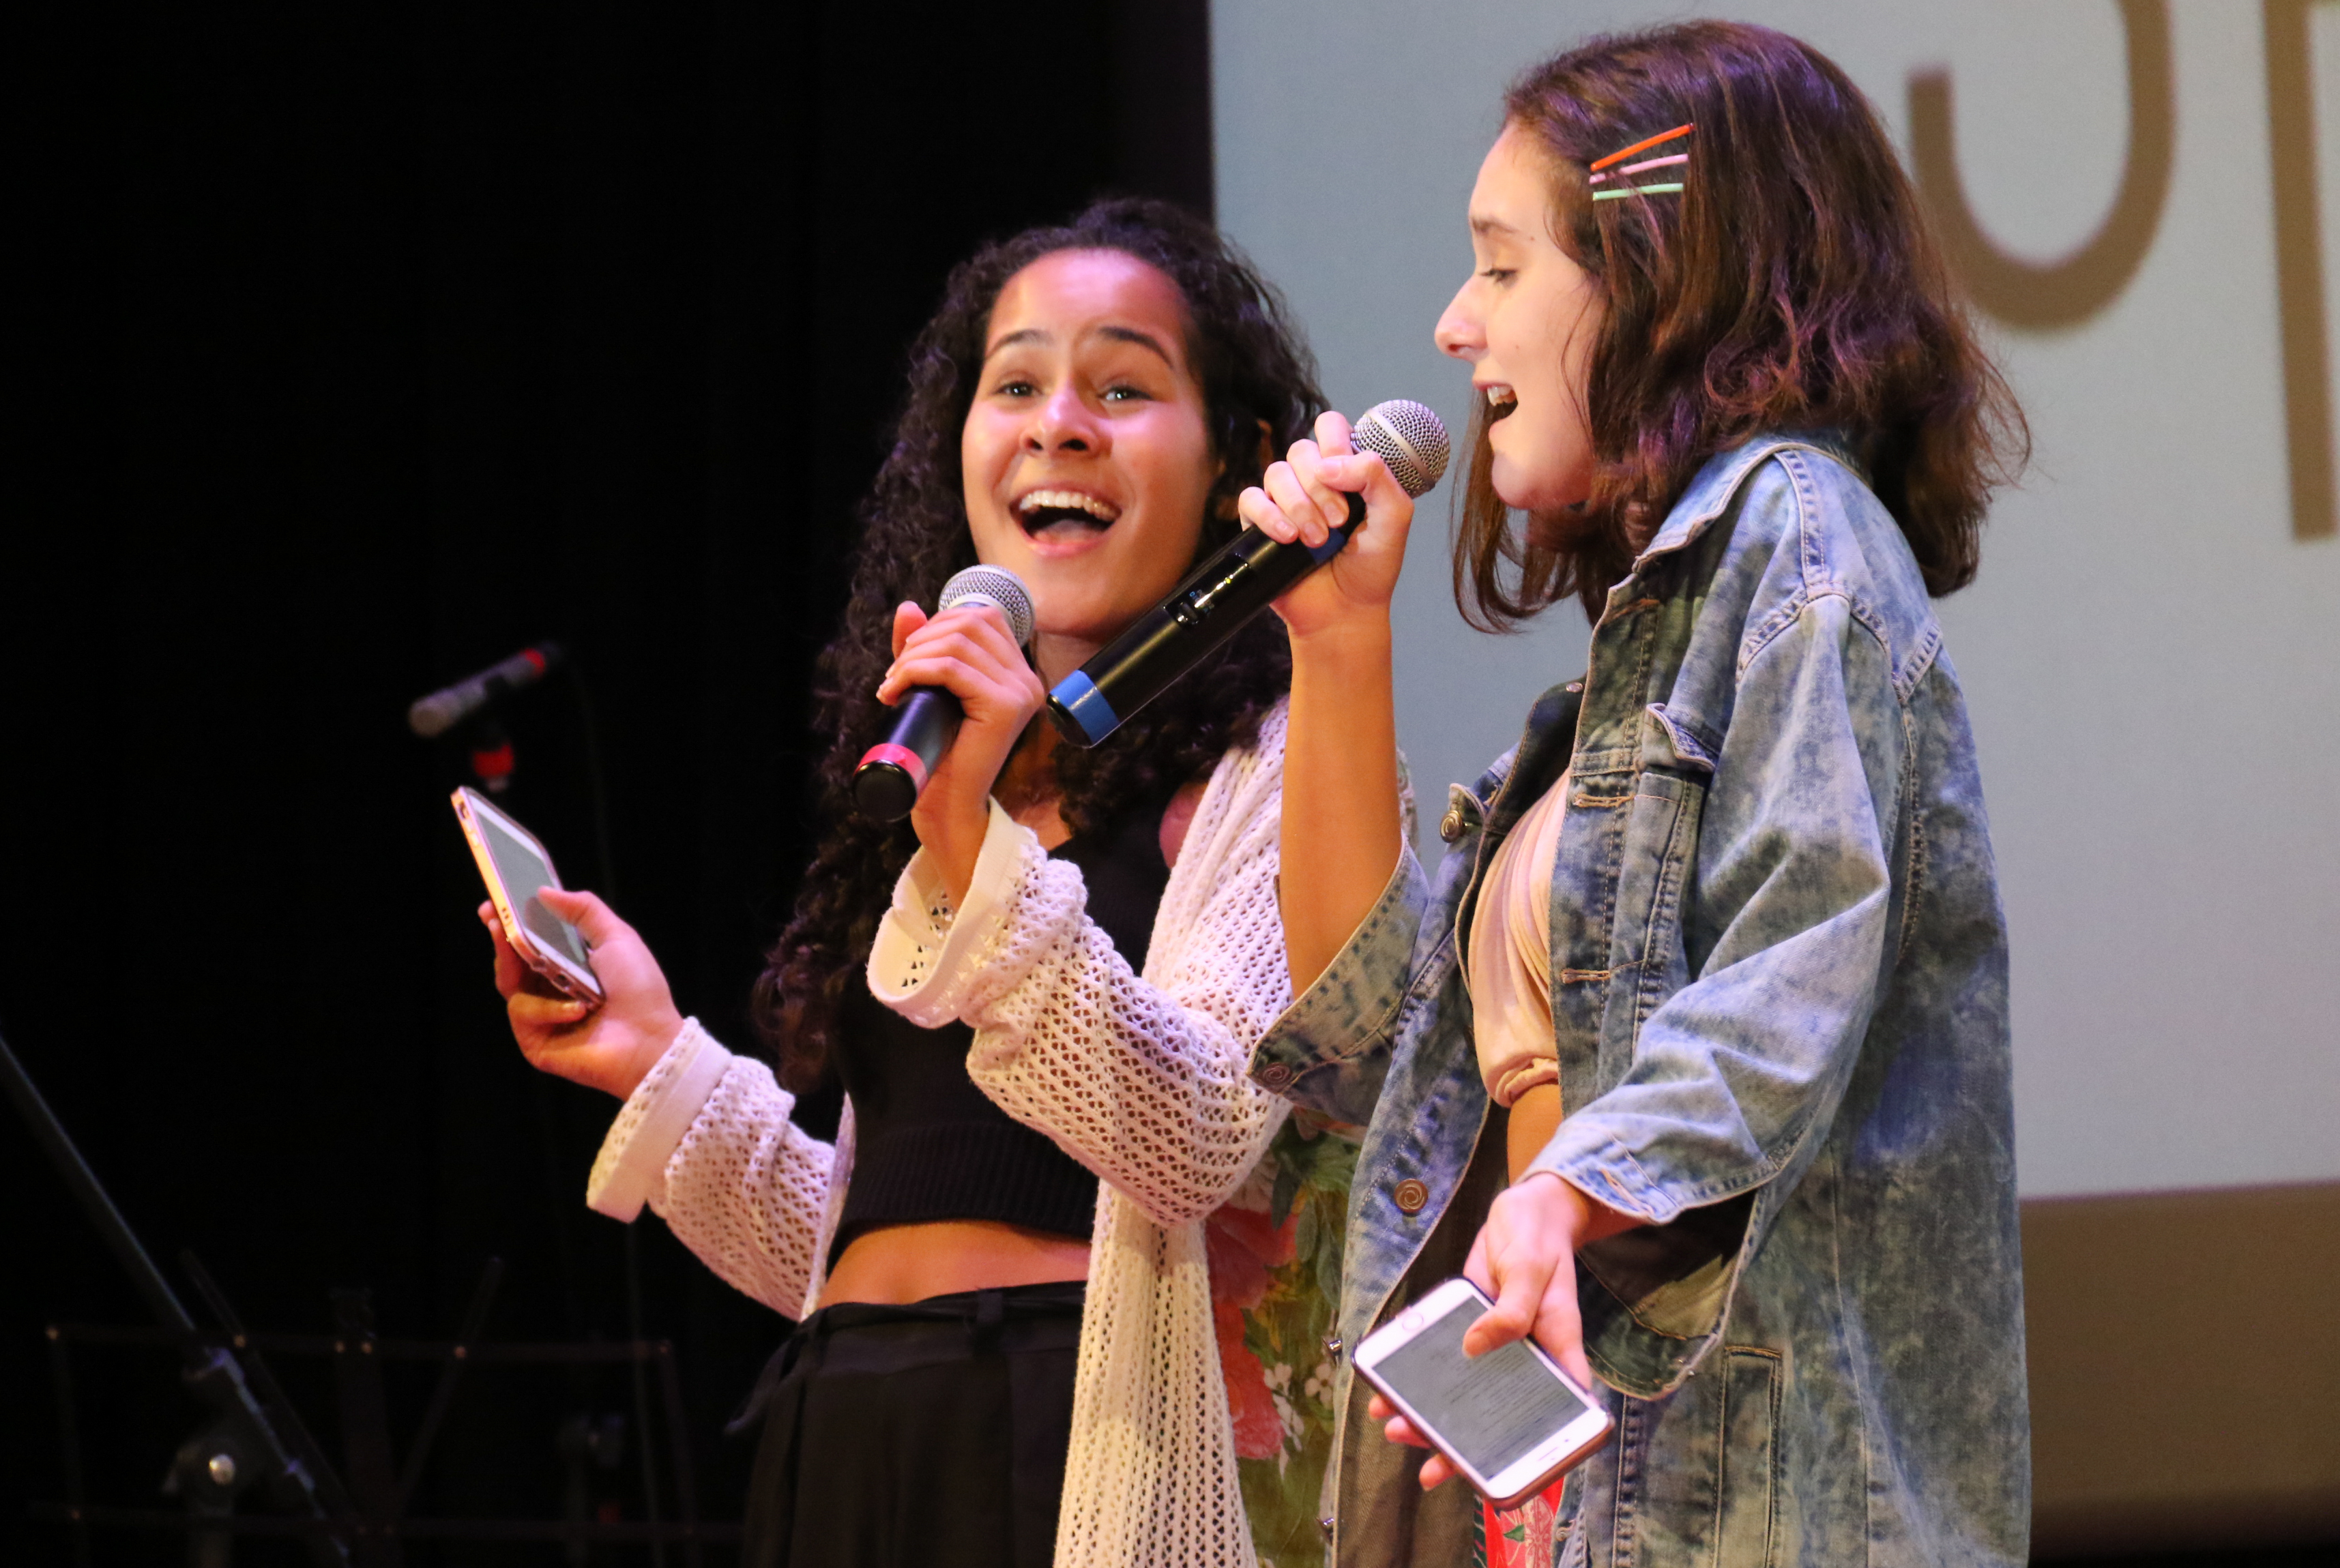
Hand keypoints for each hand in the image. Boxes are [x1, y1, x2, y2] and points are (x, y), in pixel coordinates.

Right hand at [481, 887, 682, 1099]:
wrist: (651, 1039)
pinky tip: (579, 1010)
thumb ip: (585, 910)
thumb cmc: (640, 990)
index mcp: (566, 964)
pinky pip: (525, 1015)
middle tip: (493, 918)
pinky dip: (550, 1009)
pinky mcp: (536, 1043)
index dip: (508, 922)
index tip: (493, 904)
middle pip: (511, 961)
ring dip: (521, 967)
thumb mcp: (617, 937)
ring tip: (539, 958)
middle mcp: (549, 989)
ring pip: (509, 985)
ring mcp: (541, 1018)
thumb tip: (543, 891)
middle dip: (501, 938)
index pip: (528, 940)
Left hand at [875, 599, 1044, 900]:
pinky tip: (896, 692)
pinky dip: (915, 672)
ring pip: (957, 642)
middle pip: (970, 621)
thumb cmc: (938, 752)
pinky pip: (951, 668)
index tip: (911, 657)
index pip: (983, 617)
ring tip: (894, 686)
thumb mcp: (928, 688)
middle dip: (922, 639)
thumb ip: (923, 648)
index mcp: (1018, 674)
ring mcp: (1021, 692)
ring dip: (913, 657)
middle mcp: (1028, 679)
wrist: (947, 805)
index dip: (940, 624)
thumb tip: (908, 608)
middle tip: (896, 674)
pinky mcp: (1005, 707)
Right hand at [1237, 410, 1415, 642]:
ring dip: (1299, 506)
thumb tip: (1331, 463)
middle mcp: (1312, 480)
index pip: (1330, 427)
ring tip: (1317, 540)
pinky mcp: (1259, 524)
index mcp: (1346, 469)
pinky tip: (1288, 538)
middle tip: (1340, 521)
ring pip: (1276, 472)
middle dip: (1321, 486)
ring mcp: (1284, 501)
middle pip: (1301, 450)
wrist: (1344, 611)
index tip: (1346, 474)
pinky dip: (1269, 516)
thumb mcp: (1394, 518)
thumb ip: (1378, 477)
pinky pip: (1251, 499)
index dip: (1335, 442)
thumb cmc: (1371, 566)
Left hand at [1371, 1174, 1631, 1488]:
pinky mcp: (1468, 1328)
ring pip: (1464, 1395)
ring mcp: (1494, 1346)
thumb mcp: (1530, 1269)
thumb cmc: (1538, 1238)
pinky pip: (1441, 1360)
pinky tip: (1388, 1388)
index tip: (1502, 1481)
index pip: (1554, 1417)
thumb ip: (1511, 1309)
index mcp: (1555, 1354)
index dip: (1534, 1457)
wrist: (1523, 1209)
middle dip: (1461, 1448)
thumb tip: (1476, 1346)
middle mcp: (1525, 1360)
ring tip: (1395, 1429)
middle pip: (1497, 1418)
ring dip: (1430, 1417)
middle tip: (1429, 1469)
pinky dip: (1416, 1375)